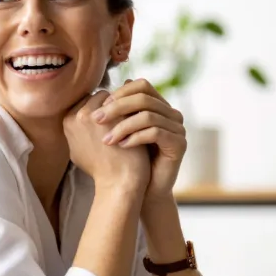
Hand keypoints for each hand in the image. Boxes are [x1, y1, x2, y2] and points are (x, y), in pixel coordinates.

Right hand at [64, 90, 150, 192]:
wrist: (118, 183)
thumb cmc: (100, 170)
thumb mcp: (77, 149)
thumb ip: (77, 129)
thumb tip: (79, 115)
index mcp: (68, 121)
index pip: (87, 101)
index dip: (102, 109)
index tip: (114, 120)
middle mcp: (79, 115)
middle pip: (100, 96)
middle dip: (113, 105)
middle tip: (126, 117)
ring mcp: (99, 115)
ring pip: (115, 97)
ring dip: (125, 105)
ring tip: (135, 119)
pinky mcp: (118, 116)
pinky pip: (129, 103)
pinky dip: (136, 110)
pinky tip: (143, 121)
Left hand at [91, 78, 186, 200]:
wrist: (142, 189)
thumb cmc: (126, 159)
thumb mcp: (117, 131)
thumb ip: (112, 112)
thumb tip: (99, 92)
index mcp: (157, 106)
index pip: (141, 85)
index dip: (120, 93)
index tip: (100, 107)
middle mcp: (170, 114)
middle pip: (144, 98)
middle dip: (116, 108)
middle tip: (96, 120)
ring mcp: (177, 128)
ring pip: (148, 116)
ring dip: (122, 126)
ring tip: (106, 139)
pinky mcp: (179, 144)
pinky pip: (156, 133)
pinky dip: (135, 138)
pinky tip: (121, 146)